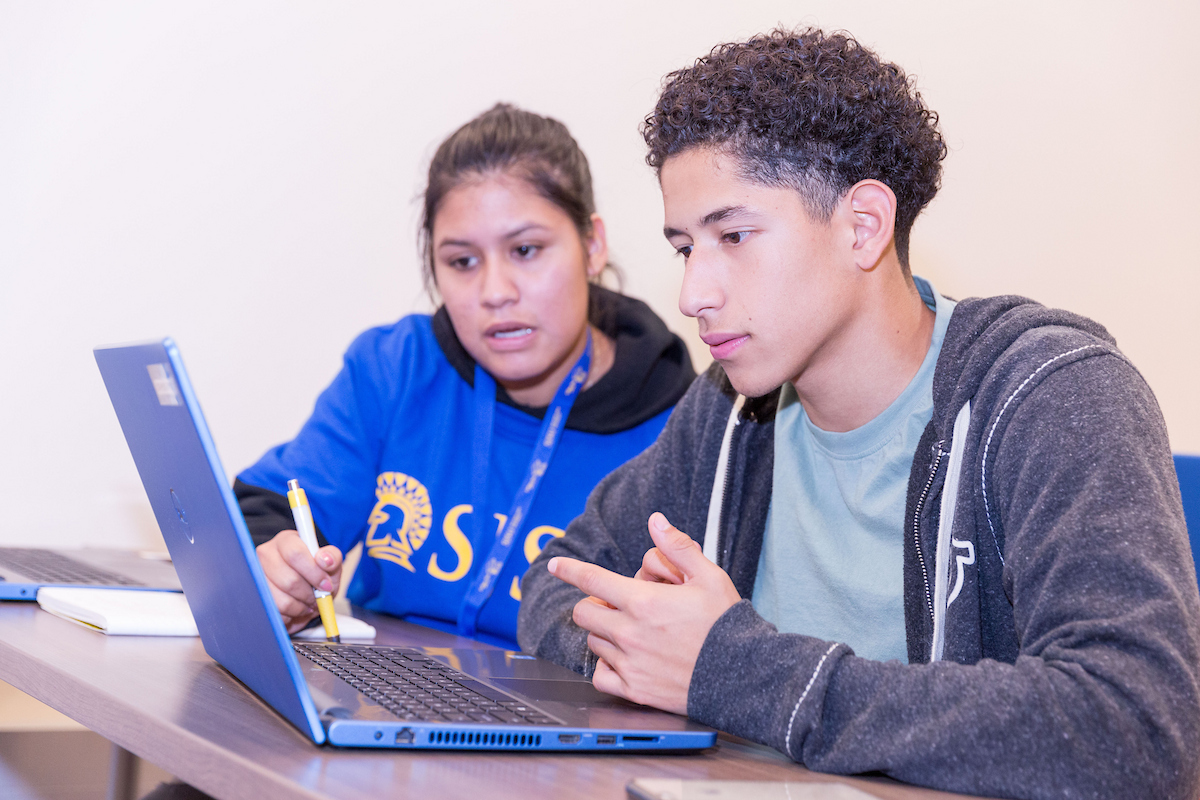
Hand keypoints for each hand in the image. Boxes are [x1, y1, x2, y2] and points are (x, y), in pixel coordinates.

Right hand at [256, 530, 342, 632]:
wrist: (306, 593)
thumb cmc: (316, 575)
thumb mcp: (331, 564)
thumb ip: (333, 558)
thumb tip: (325, 560)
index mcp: (286, 541)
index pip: (295, 554)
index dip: (313, 573)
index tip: (325, 584)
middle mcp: (266, 555)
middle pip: (288, 580)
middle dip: (308, 594)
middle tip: (317, 597)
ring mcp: (257, 576)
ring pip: (280, 600)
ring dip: (300, 607)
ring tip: (307, 603)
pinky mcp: (254, 597)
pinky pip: (274, 613)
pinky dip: (289, 616)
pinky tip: (295, 608)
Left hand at [547, 512, 739, 714]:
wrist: (743, 676)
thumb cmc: (726, 625)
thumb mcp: (709, 576)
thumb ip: (677, 547)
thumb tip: (655, 521)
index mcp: (644, 602)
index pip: (592, 580)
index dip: (569, 569)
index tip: (555, 564)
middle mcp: (630, 633)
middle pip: (584, 612)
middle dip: (593, 603)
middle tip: (614, 604)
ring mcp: (630, 663)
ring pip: (594, 641)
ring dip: (604, 632)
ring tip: (632, 631)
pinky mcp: (635, 690)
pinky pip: (600, 676)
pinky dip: (606, 666)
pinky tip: (624, 659)